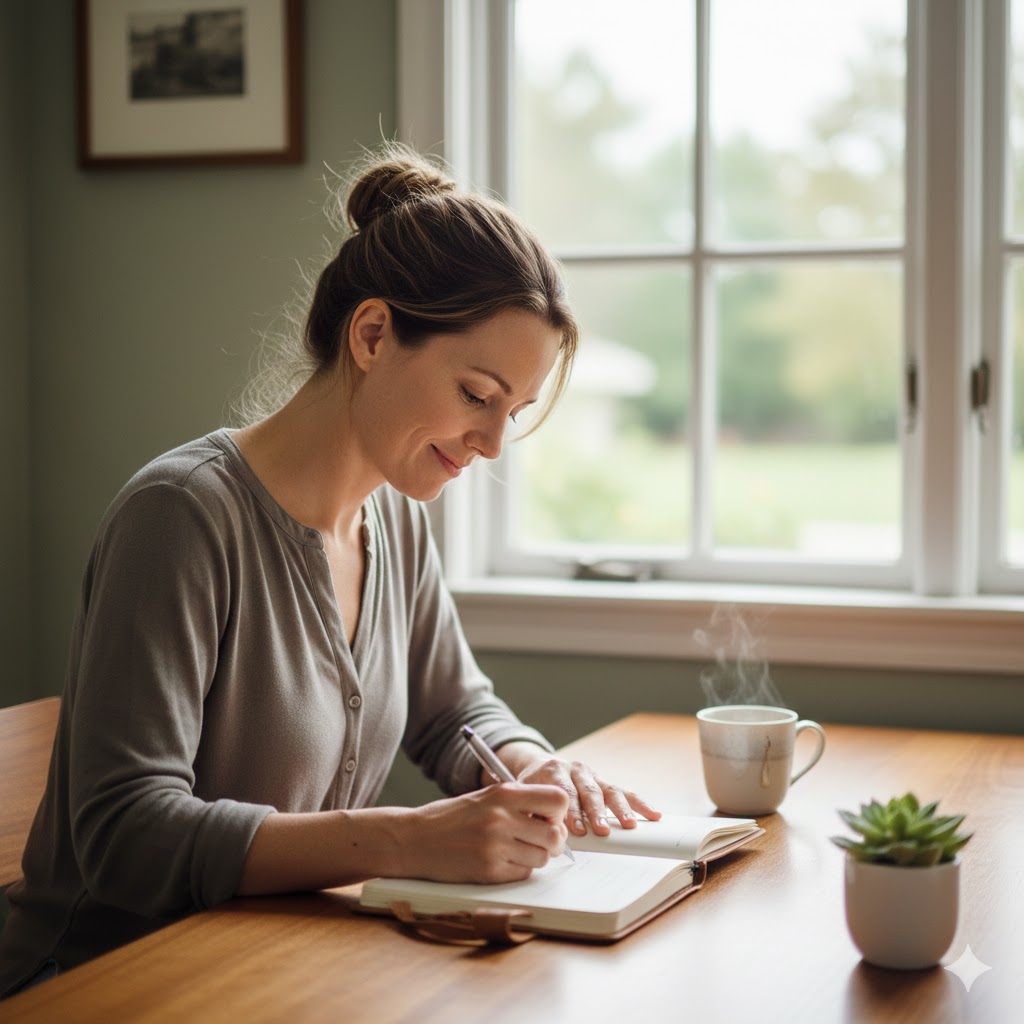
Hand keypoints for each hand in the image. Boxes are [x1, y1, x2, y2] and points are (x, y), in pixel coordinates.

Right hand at [401, 782, 569, 883]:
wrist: (413, 839)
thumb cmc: (451, 817)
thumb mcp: (485, 797)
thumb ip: (518, 803)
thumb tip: (556, 817)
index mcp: (503, 793)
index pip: (557, 799)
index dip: (558, 812)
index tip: (548, 817)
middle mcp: (502, 818)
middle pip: (555, 834)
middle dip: (553, 840)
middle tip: (539, 839)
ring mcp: (495, 846)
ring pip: (542, 858)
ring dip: (535, 857)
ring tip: (515, 850)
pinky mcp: (489, 872)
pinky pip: (523, 874)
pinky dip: (518, 870)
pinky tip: (501, 861)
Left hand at [498, 744, 660, 837]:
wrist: (539, 767)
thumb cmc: (532, 788)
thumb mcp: (524, 796)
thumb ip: (533, 813)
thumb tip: (544, 833)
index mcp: (553, 771)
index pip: (564, 792)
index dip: (571, 812)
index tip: (576, 830)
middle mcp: (575, 769)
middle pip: (589, 791)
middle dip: (596, 812)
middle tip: (601, 830)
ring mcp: (592, 775)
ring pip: (609, 791)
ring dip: (619, 810)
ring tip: (628, 825)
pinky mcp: (605, 782)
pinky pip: (624, 792)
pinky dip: (639, 803)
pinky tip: (653, 814)